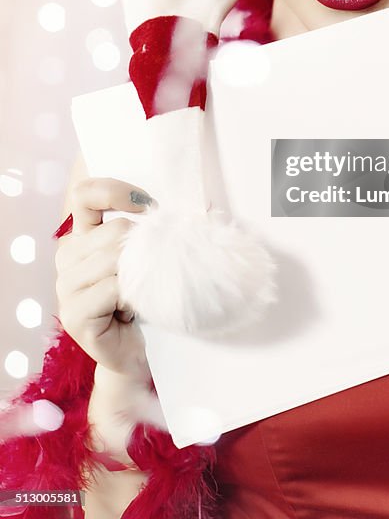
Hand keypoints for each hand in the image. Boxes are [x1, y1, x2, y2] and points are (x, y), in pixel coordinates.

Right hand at [56, 179, 154, 382]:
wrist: (129, 349)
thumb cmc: (137, 296)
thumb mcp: (136, 256)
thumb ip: (140, 229)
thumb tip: (170, 207)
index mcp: (79, 237)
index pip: (84, 195)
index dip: (116, 191)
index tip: (147, 205)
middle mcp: (66, 258)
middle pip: (115, 230)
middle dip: (142, 248)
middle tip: (146, 272)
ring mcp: (65, 287)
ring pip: (116, 258)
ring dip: (139, 275)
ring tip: (137, 292)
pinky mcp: (74, 314)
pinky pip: (114, 288)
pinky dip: (132, 296)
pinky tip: (130, 309)